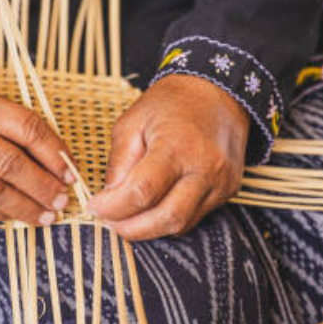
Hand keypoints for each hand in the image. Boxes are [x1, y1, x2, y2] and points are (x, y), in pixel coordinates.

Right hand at [0, 76, 73, 223]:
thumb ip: (15, 125)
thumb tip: (57, 161)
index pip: (26, 129)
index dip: (54, 155)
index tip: (70, 173)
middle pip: (10, 165)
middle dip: (42, 187)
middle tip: (61, 200)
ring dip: (24, 208)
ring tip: (46, 216)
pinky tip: (15, 216)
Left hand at [88, 74, 249, 239]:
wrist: (217, 94)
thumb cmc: (173, 103)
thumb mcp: (133, 121)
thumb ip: (120, 161)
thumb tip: (110, 196)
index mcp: (177, 146)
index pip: (143, 192)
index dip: (114, 207)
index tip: (95, 207)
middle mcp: (204, 168)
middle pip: (167, 218)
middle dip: (132, 228)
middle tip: (108, 221)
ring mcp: (220, 182)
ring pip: (181, 225)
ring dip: (148, 229)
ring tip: (126, 217)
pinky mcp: (227, 191)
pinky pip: (193, 218)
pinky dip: (167, 220)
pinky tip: (151, 210)